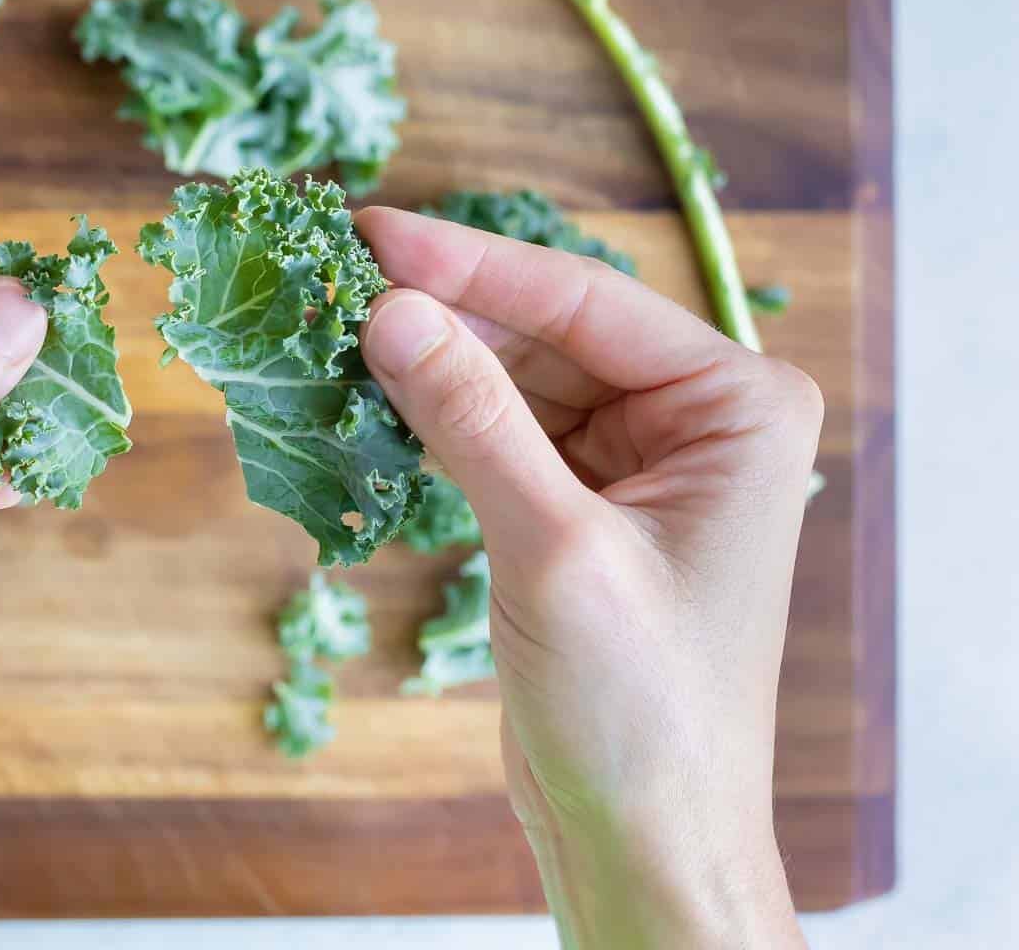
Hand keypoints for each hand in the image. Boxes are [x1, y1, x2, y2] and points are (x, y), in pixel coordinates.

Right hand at [356, 207, 818, 949]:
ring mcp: (637, 463)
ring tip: (331, 332)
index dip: (469, 264)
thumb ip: (472, 419)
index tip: (369, 229)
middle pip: (546, 331)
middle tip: (332, 277)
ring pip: (514, 378)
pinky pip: (499, 433)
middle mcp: (696, 420)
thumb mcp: (553, 548)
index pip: (585, 302)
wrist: (645, 836)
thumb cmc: (638, 706)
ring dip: (429, 364)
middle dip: (442, 312)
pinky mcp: (581, 507)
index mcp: (734, 407)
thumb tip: (388, 310)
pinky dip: (435, 420)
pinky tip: (368, 398)